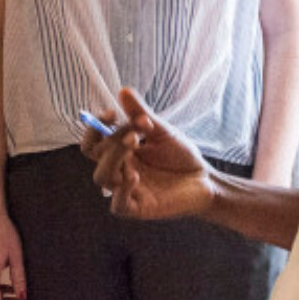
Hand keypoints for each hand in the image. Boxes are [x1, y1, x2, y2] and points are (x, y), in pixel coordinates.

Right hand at [88, 87, 215, 221]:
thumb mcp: (161, 131)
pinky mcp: (139, 208)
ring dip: (113, 159)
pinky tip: (135, 176)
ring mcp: (126, 191)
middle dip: (112, 139)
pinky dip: (122, 190)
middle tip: (136, 130)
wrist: (205, 179)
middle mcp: (118, 171)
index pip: (92, 143)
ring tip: (133, 145)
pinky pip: (119, 205)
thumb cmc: (181, 156)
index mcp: (118, 153)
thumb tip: (123, 91)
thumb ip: (140, 114)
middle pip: (96, 156)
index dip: (94, 128)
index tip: (110, 113)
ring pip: (102, 178)